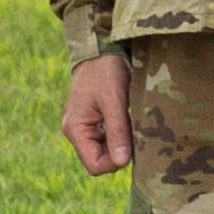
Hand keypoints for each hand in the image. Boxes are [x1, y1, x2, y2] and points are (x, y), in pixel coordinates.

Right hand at [61, 54, 133, 176]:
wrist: (101, 48)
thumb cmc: (105, 70)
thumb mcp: (114, 100)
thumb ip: (117, 131)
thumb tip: (122, 162)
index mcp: (75, 129)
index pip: (94, 165)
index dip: (115, 163)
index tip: (134, 147)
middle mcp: (77, 131)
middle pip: (100, 160)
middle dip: (120, 152)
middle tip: (137, 135)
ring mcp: (85, 126)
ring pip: (106, 150)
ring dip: (122, 143)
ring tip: (134, 125)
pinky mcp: (95, 120)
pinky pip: (108, 138)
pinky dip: (121, 134)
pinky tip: (131, 121)